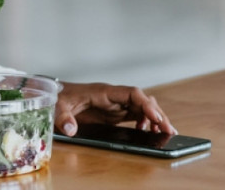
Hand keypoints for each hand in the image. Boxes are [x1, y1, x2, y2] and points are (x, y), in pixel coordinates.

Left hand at [54, 81, 176, 136]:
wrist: (55, 95)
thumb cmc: (58, 97)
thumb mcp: (57, 107)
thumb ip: (64, 117)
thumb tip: (70, 129)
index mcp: (103, 91)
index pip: (132, 93)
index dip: (145, 104)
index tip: (155, 117)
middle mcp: (113, 96)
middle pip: (142, 100)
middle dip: (157, 113)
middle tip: (169, 130)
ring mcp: (114, 104)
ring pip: (141, 107)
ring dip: (154, 117)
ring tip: (165, 132)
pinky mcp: (113, 112)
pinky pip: (134, 114)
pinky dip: (145, 121)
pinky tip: (147, 132)